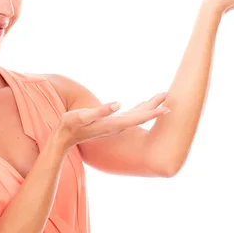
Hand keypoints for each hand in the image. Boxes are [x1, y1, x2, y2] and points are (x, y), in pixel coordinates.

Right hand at [55, 92, 170, 149]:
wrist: (64, 136)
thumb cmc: (71, 125)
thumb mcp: (82, 116)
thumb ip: (100, 111)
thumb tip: (118, 104)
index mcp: (114, 124)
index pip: (137, 118)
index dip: (152, 113)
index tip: (166, 108)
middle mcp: (117, 125)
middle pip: (141, 115)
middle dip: (155, 106)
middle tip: (169, 96)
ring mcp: (115, 124)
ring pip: (137, 114)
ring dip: (150, 106)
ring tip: (161, 97)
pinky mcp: (111, 122)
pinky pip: (130, 114)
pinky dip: (139, 108)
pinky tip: (143, 104)